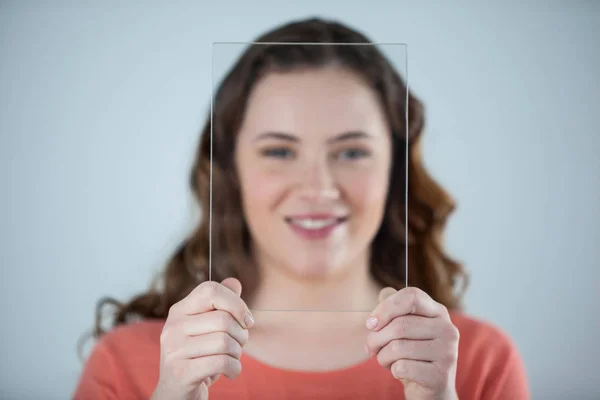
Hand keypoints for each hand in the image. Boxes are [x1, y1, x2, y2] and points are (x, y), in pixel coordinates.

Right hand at [151, 278, 253, 399]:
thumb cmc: (197, 357)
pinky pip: (222, 362)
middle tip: (239, 345)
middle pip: (224, 319)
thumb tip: (234, 282)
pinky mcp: (181, 372)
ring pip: (225, 341)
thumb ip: (220, 304)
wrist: (175, 395)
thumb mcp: (207, 329)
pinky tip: (230, 372)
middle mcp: (173, 326)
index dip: (236, 303)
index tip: (247, 320)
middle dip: (242, 334)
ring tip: (232, 359)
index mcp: (179, 310)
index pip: (211, 290)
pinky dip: (235, 369)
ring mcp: (174, 350)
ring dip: (238, 353)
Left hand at [365, 287, 459, 399]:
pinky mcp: (441, 376)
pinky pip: (402, 367)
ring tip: (387, 361)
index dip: (386, 307)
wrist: (430, 391)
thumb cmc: (412, 355)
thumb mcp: (403, 328)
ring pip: (397, 347)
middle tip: (371, 348)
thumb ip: (394, 307)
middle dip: (376, 338)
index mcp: (438, 312)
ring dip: (383, 356)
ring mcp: (448, 353)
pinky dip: (393, 370)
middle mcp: (448, 329)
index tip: (370, 323)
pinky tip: (400, 372)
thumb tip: (385, 293)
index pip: (411, 296)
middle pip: (400, 324)